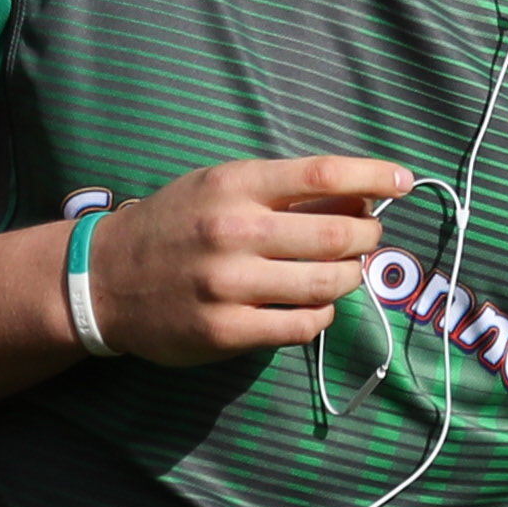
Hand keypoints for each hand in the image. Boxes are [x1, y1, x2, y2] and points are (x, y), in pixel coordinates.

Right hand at [85, 153, 410, 366]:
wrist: (104, 279)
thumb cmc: (174, 226)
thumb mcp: (218, 188)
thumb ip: (280, 193)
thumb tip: (357, 200)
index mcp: (234, 186)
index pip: (323, 174)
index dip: (374, 177)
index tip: (403, 182)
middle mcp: (234, 232)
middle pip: (336, 236)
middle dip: (368, 238)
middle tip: (368, 238)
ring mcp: (229, 286)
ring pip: (326, 285)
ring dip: (349, 278)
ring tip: (343, 271)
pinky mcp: (227, 332)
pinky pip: (302, 326)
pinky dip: (321, 316)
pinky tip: (315, 306)